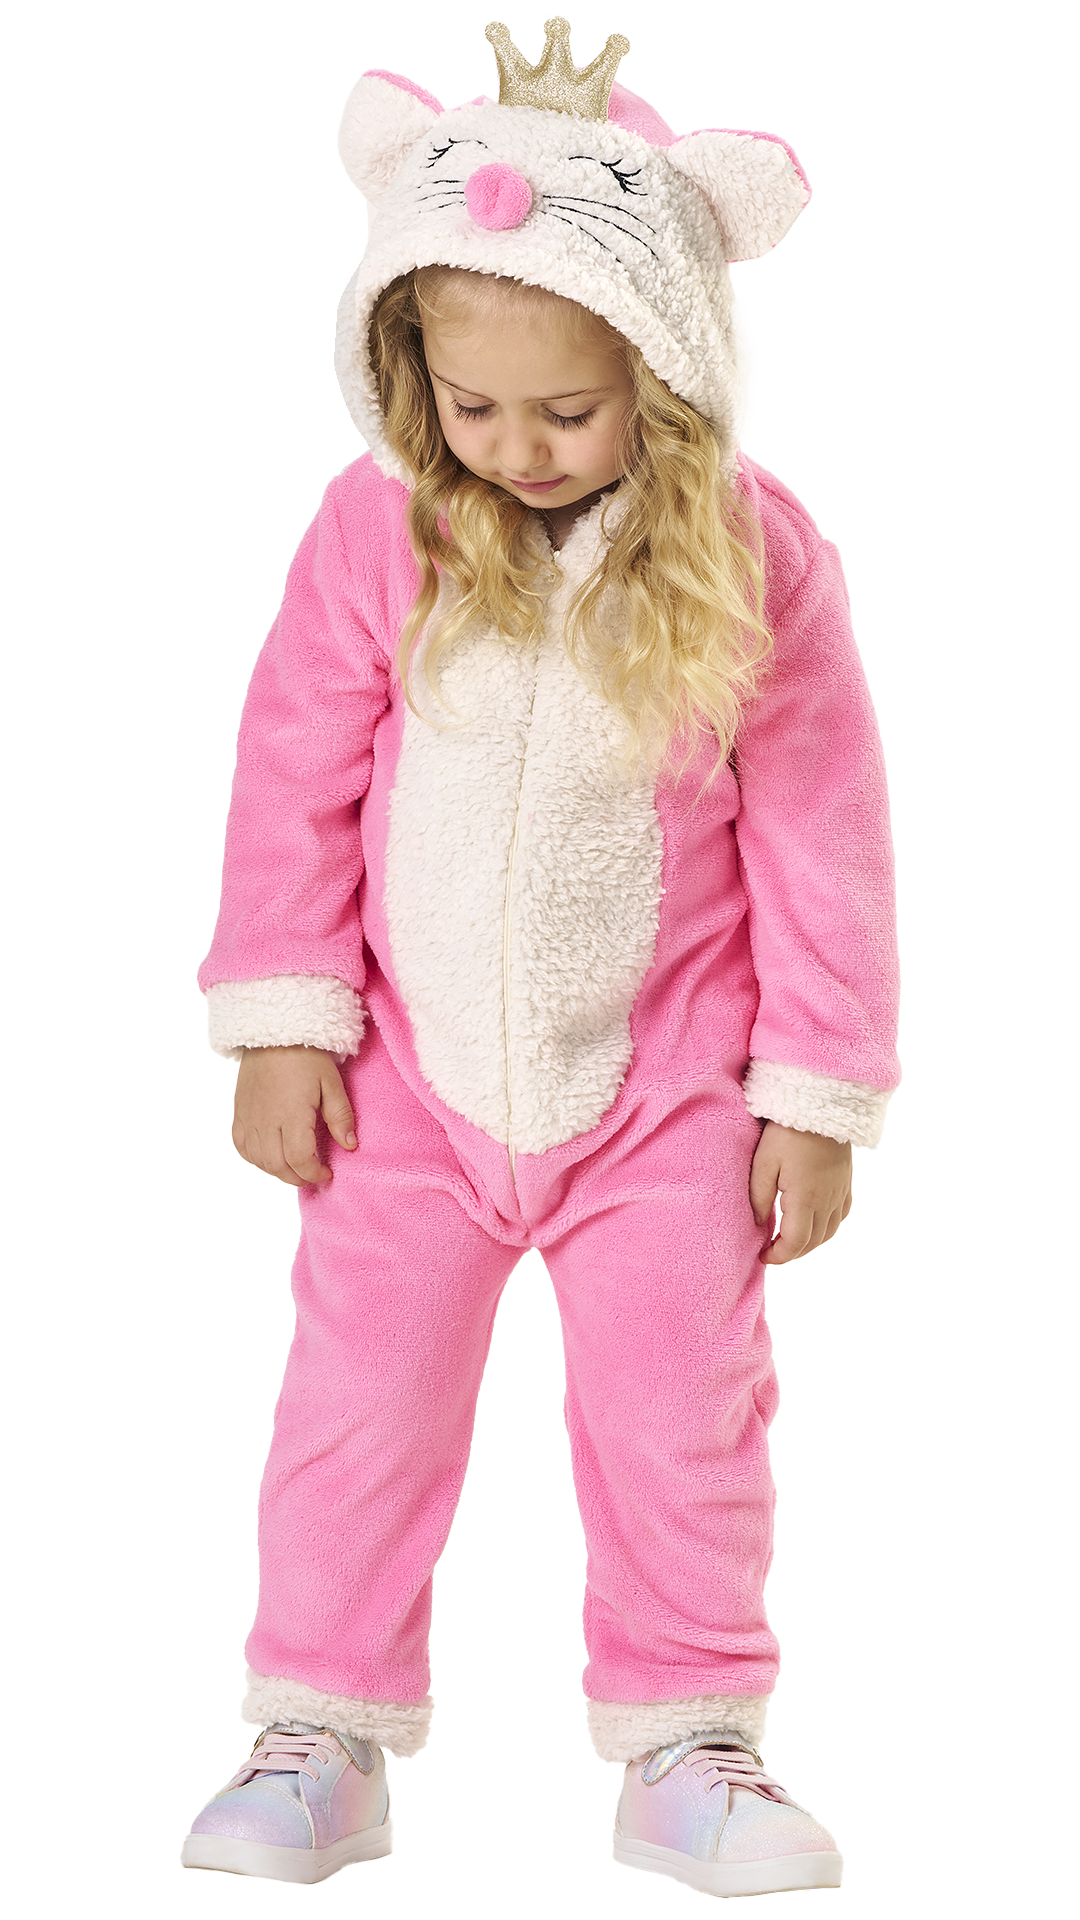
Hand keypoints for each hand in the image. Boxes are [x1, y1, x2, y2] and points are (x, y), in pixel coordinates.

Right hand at [232, 1046, 356, 1187]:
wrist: (274, 1032)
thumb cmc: (306, 1055)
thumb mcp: (331, 1083)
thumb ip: (340, 1116)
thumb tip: (350, 1145)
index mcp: (291, 1114)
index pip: (300, 1159)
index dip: (314, 1173)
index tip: (327, 1173)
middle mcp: (266, 1120)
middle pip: (278, 1166)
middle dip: (298, 1177)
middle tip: (313, 1174)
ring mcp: (249, 1117)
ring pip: (258, 1161)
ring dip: (278, 1171)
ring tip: (295, 1166)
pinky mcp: (239, 1112)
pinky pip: (241, 1147)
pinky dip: (255, 1158)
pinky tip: (270, 1155)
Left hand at [749, 1121, 851, 1265]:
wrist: (821, 1104)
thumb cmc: (788, 1131)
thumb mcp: (764, 1162)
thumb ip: (759, 1197)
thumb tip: (760, 1223)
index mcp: (805, 1198)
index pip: (795, 1242)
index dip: (779, 1256)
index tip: (763, 1255)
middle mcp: (827, 1200)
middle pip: (813, 1242)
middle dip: (792, 1252)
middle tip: (772, 1251)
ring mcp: (840, 1191)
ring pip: (830, 1232)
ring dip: (810, 1243)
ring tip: (791, 1241)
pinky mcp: (846, 1181)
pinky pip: (842, 1215)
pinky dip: (828, 1227)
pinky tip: (816, 1222)